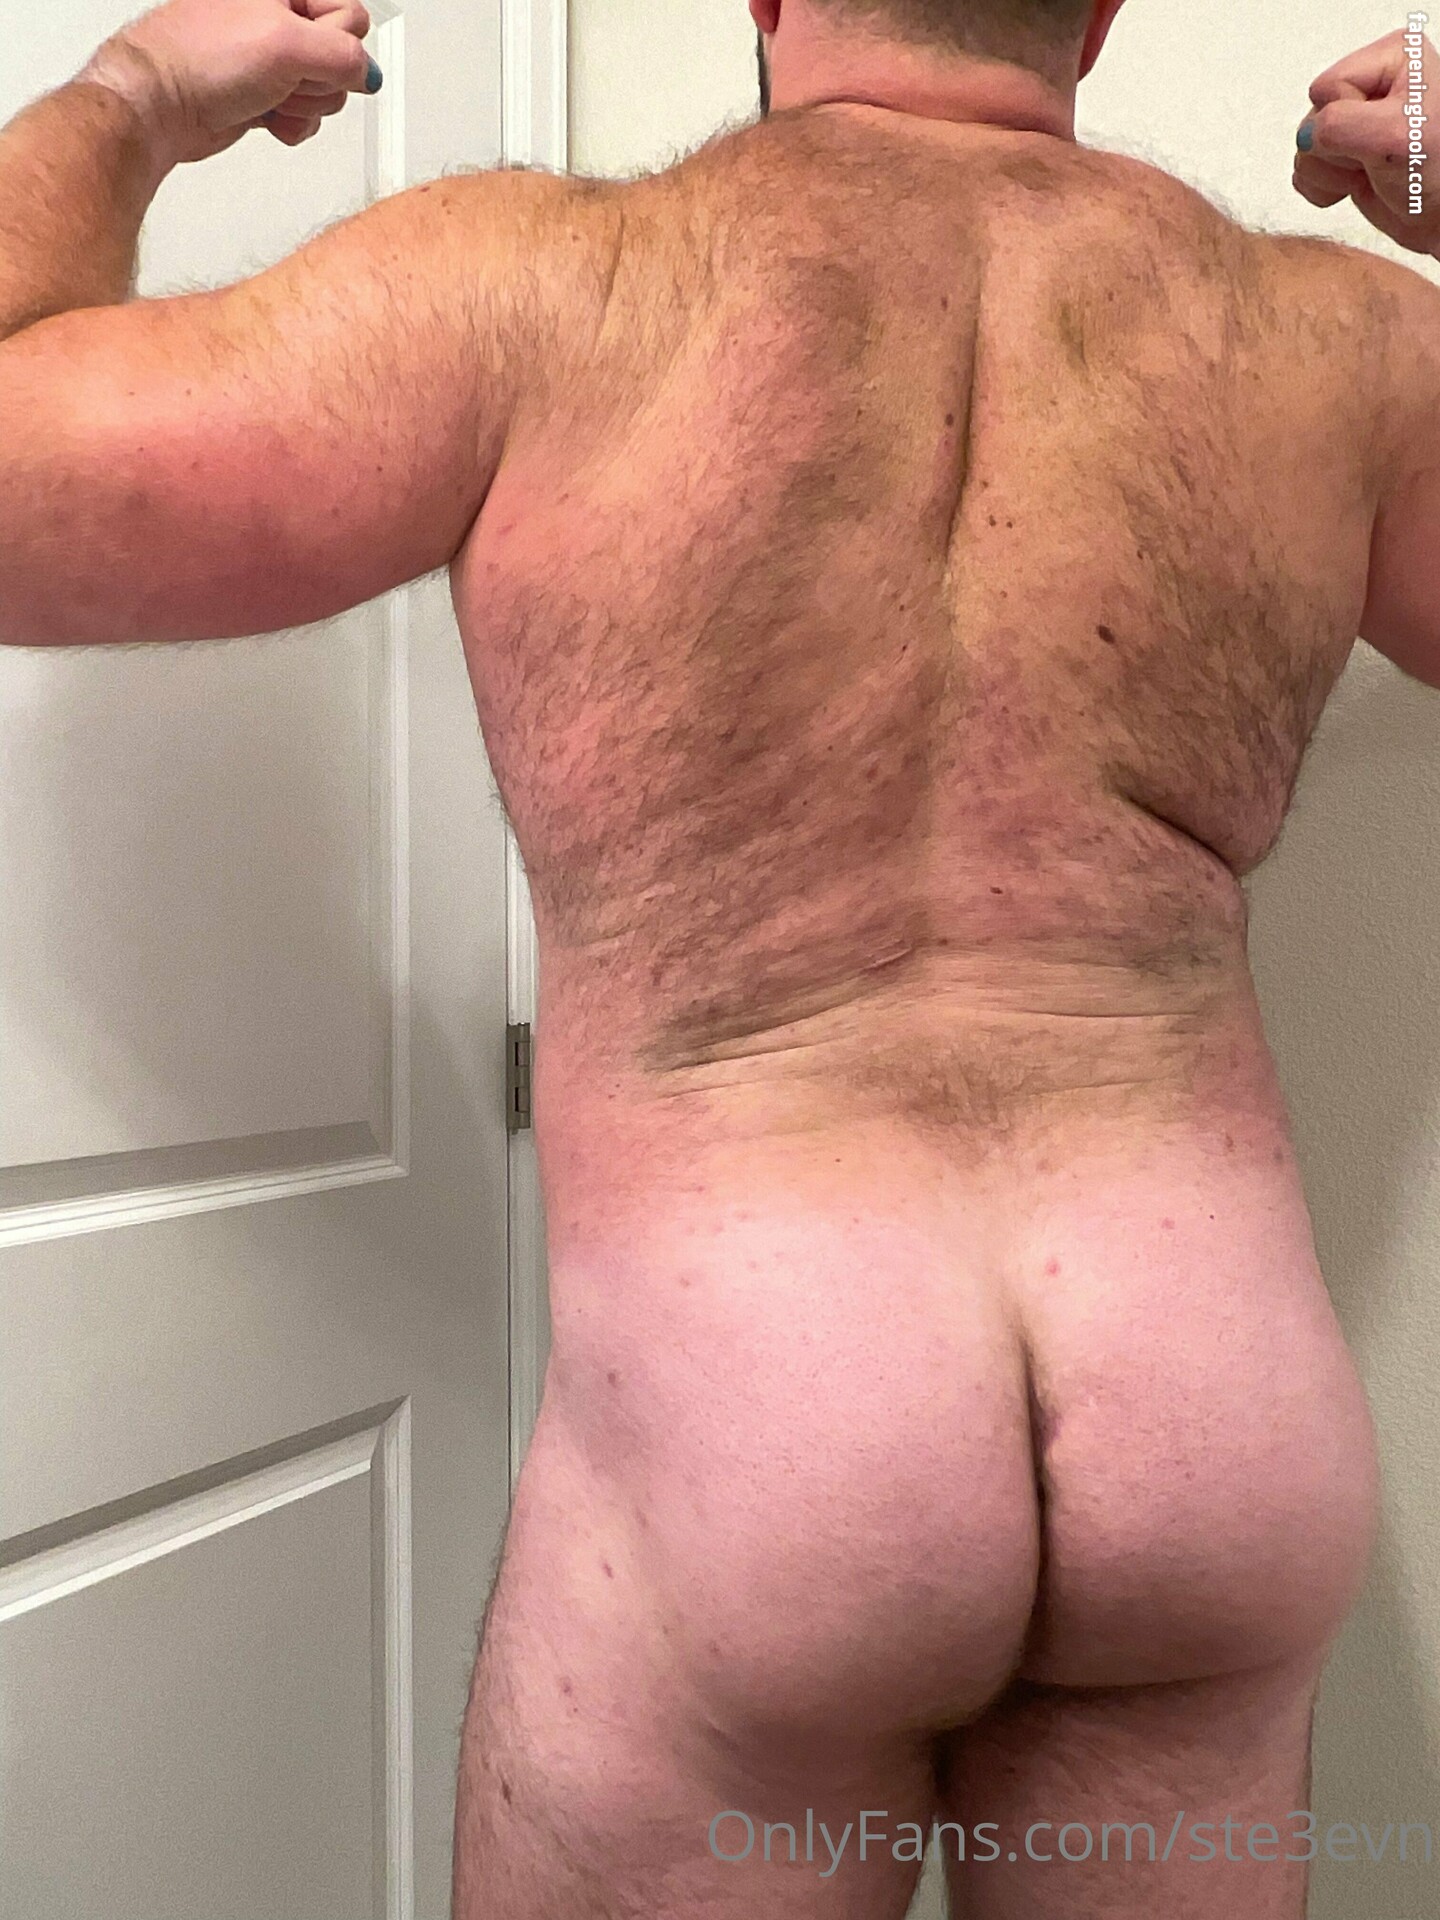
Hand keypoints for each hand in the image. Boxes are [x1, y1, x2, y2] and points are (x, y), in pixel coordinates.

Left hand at [78, 0, 378, 166]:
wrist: (160, 105)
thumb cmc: (201, 59)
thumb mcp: (288, 45)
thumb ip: (344, 55)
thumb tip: (368, 74)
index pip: (351, 15)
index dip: (337, 42)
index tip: (307, 50)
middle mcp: (279, 17)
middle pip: (342, 56)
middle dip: (319, 78)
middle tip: (283, 75)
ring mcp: (272, 58)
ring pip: (326, 90)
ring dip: (303, 105)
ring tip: (268, 95)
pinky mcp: (265, 93)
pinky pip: (305, 114)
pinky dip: (292, 123)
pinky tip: (266, 115)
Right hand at [1294, 28, 1439, 253]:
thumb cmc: (1438, 174)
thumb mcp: (1392, 136)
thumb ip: (1338, 125)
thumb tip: (1306, 136)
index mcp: (1392, 56)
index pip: (1328, 86)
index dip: (1345, 120)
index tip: (1381, 137)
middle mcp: (1372, 84)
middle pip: (1314, 115)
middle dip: (1338, 149)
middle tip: (1376, 159)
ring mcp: (1355, 122)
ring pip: (1307, 145)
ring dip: (1334, 172)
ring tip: (1371, 172)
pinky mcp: (1343, 154)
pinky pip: (1305, 169)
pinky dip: (1326, 187)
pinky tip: (1358, 184)